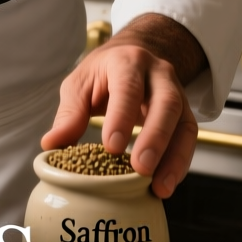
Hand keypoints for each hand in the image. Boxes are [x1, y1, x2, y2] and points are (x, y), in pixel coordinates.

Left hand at [41, 13, 206, 198]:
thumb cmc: (103, 73)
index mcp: (127, 62)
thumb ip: (69, 113)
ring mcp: (177, 93)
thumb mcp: (80, 84)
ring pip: (185, 123)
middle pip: (166, 103)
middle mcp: (158, 74)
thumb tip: (51, 145)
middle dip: (156, 138)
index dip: (122, 117)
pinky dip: (180, 162)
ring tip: (160, 187)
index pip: (128, 86)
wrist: (135, 55)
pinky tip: (166, 183)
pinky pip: (190, 138)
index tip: (111, 147)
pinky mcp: (185, 113)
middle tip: (141, 169)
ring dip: (174, 157)